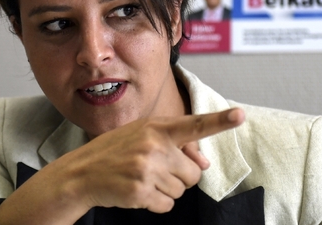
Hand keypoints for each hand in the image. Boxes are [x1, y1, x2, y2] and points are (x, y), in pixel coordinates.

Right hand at [67, 107, 244, 212]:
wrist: (81, 173)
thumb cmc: (117, 151)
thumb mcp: (144, 137)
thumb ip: (178, 146)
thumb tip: (205, 166)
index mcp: (158, 127)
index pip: (194, 124)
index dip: (219, 121)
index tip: (240, 115)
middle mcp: (154, 146)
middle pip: (193, 174)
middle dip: (180, 177)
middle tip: (157, 170)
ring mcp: (147, 169)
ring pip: (181, 191)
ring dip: (166, 190)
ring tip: (143, 178)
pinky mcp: (140, 192)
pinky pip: (167, 205)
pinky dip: (156, 203)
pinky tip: (139, 191)